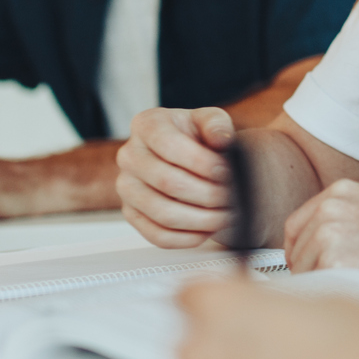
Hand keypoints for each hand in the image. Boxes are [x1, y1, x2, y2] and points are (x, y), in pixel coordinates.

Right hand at [116, 107, 234, 248]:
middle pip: (167, 182)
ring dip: (201, 219)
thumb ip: (217, 124)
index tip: (227, 170)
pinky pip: (158, 236)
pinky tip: (208, 229)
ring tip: (225, 215)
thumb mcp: (210, 120)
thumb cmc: (196, 136)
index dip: (202, 162)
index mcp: (147, 125)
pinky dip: (188, 238)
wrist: (184, 156)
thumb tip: (222, 138)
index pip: (170, 145)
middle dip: (208, 193)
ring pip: (163, 213)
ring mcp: (127, 187)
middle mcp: (130, 156)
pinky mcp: (132, 214)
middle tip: (231, 196)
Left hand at [284, 179, 358, 284]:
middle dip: (311, 271)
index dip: (301, 252)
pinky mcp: (334, 261)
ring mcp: (329, 233)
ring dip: (322, 284)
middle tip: (341, 281)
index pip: (294, 226)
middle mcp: (330, 206)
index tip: (312, 267)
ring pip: (301, 272)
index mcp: (338, 191)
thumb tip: (302, 252)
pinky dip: (331, 294)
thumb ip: (337, 223)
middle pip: (295, 251)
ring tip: (356, 283)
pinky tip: (357, 289)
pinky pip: (314, 287)